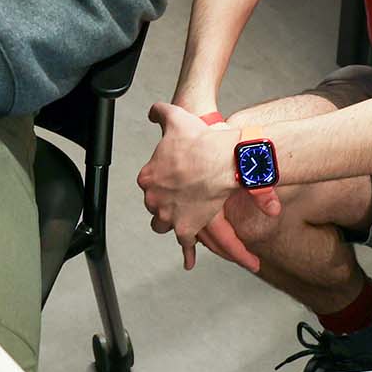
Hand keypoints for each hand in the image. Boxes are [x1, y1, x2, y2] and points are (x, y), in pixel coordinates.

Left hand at [139, 102, 263, 268]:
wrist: (223, 159)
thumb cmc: (200, 140)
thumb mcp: (175, 117)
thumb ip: (159, 112)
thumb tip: (153, 112)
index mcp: (148, 177)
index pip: (148, 183)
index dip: (162, 180)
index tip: (174, 178)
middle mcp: (154, 199)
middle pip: (154, 205)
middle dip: (164, 201)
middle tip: (179, 195)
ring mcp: (169, 215)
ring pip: (162, 225)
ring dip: (169, 222)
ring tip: (180, 219)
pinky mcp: (186, 228)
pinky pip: (184, 243)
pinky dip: (187, 251)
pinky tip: (188, 259)